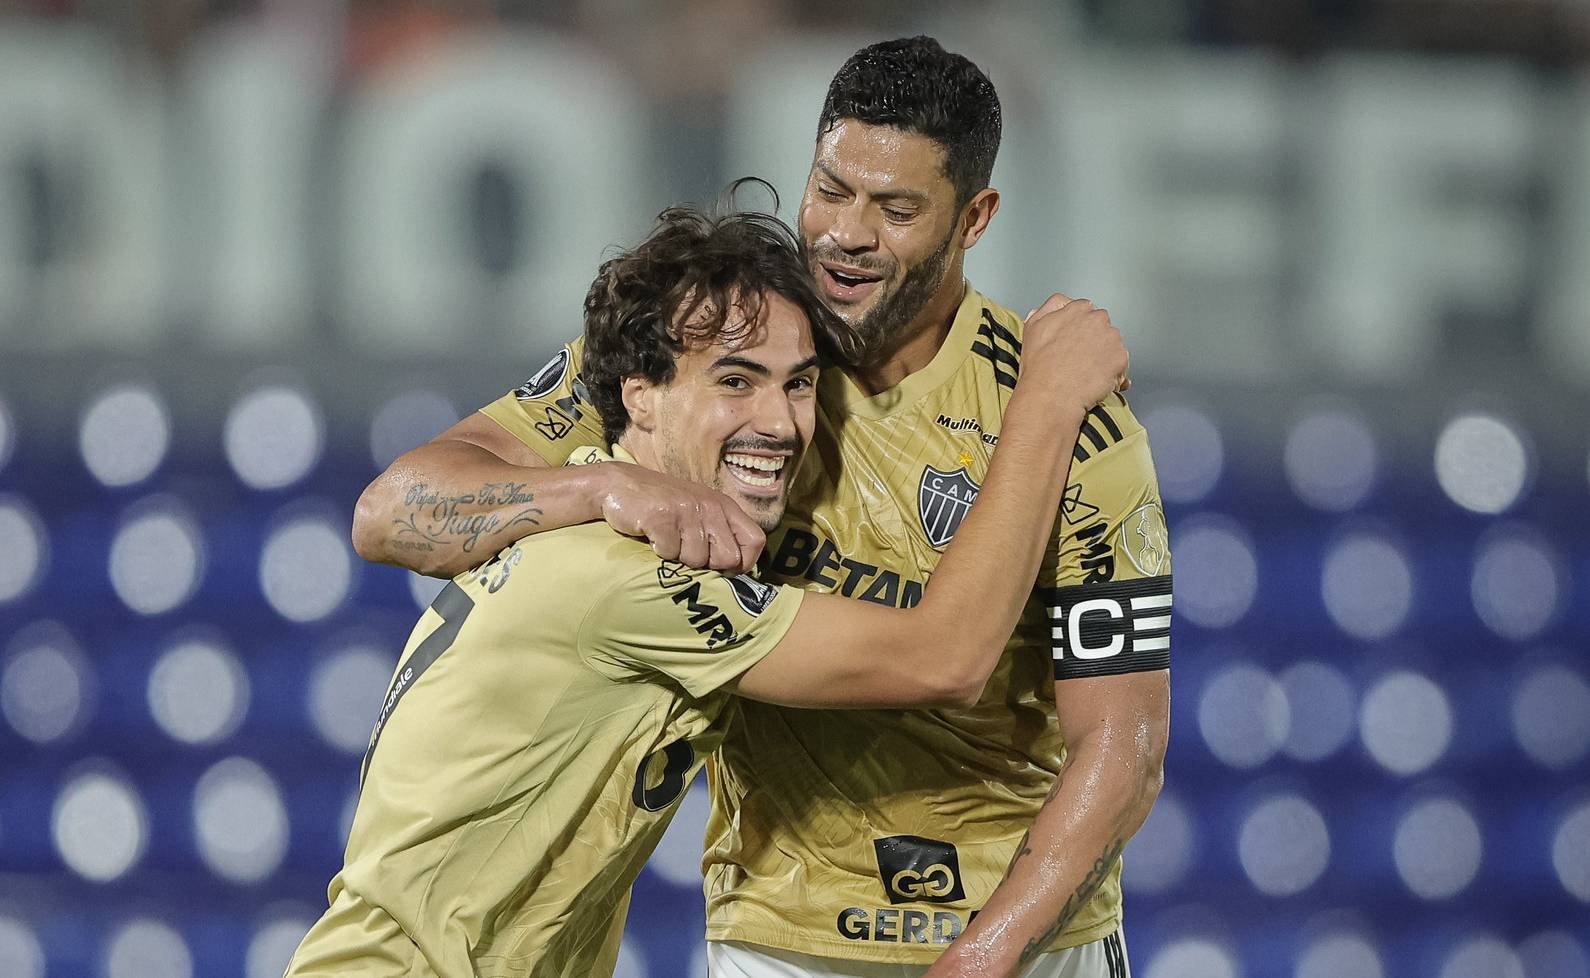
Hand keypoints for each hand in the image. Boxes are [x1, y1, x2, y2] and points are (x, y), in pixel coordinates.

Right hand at [597, 463, 764, 572]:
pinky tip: (653, 534)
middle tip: (686, 549)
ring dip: (679, 556)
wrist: (617, 485)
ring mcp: (687, 510)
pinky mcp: (662, 517)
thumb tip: (739, 567)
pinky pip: (670, 554)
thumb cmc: (661, 504)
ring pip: (696, 560)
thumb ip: (720, 532)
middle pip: (729, 558)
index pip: (756, 541)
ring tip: (667, 536)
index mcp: (723, 505)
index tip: (725, 568)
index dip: (744, 562)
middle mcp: (710, 505)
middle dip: (708, 564)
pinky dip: (659, 551)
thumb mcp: (698, 511)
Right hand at [1020, 293, 1129, 412]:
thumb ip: (1048, 309)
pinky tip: (1095, 381)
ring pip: (1113, 346)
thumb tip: (1058, 306)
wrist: (1050, 395)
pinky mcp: (1121, 359)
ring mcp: (1111, 339)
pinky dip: (1113, 374)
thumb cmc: (1040, 367)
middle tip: (1079, 359)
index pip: (1086, 310)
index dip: (1079, 328)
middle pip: (1102, 327)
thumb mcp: (1033, 327)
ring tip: (1086, 372)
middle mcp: (1097, 320)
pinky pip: (1121, 366)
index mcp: (1077, 309)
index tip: (1074, 341)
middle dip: (1094, 340)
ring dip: (1104, 356)